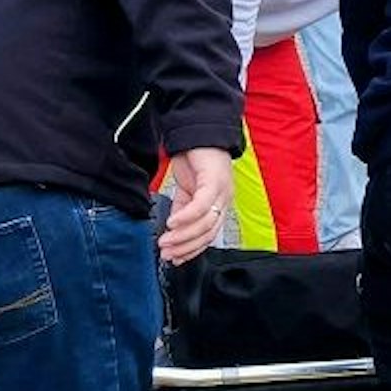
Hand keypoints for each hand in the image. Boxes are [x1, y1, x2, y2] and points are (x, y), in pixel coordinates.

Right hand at [160, 146, 232, 262]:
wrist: (198, 131)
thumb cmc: (195, 159)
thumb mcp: (186, 190)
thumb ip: (182, 210)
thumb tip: (173, 231)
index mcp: (219, 204)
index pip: (209, 236)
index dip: (192, 250)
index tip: (174, 259)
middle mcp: (224, 200)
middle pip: (209, 234)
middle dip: (185, 248)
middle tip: (167, 253)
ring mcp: (222, 191)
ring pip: (205, 223)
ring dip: (183, 237)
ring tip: (165, 242)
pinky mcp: (213, 180)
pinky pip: (201, 205)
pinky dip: (186, 217)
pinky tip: (171, 224)